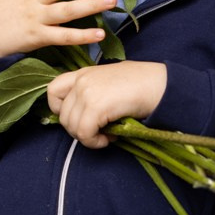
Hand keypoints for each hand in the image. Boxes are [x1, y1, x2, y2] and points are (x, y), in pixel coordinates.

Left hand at [47, 61, 166, 148]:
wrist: (162, 84)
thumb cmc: (142, 85)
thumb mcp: (110, 83)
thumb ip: (92, 93)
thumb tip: (82, 118)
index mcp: (83, 73)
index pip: (53, 91)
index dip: (60, 109)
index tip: (79, 118)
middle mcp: (81, 80)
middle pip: (62, 115)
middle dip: (78, 129)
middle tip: (99, 131)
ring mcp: (87, 92)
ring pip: (72, 127)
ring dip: (89, 137)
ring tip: (108, 133)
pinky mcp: (96, 106)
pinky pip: (84, 133)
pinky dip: (95, 142)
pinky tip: (111, 137)